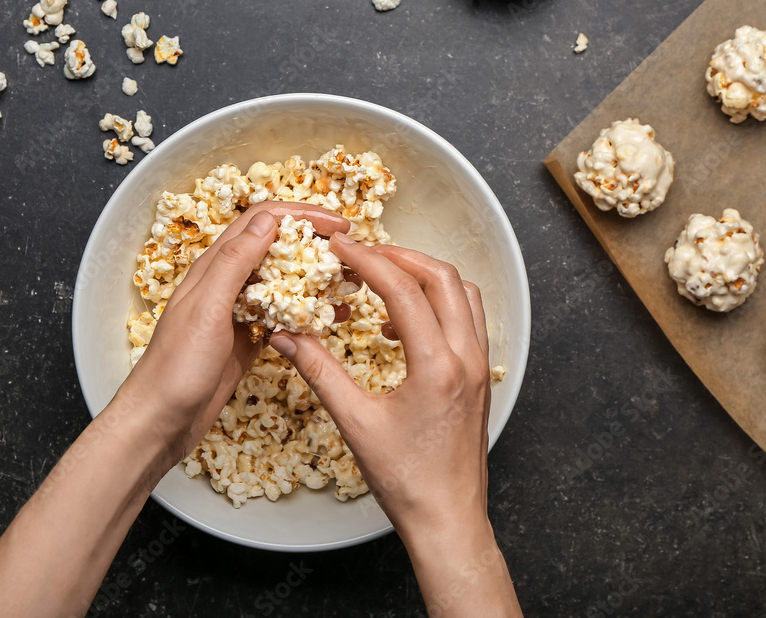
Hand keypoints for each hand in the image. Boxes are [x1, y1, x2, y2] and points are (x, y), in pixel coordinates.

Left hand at [117, 202, 349, 465]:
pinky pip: (283, 318)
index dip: (302, 216)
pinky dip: (307, 313)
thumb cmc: (175, 367)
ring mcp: (238, 313)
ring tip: (349, 286)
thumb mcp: (207, 307)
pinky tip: (328, 320)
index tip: (339, 225)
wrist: (159, 422)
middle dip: (315, 245)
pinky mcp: (248, 341)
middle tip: (353, 255)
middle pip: (277, 248)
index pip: (262, 222)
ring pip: (283, 283)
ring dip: (315, 279)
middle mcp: (227, 284)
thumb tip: (268, 221)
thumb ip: (234, 262)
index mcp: (214, 267)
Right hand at [268, 234, 520, 615]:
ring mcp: (479, 367)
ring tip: (384, 281)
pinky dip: (438, 305)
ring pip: (462, 294)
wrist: (446, 518)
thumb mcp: (354, 422)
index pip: (403, 290)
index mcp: (437, 366)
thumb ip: (319, 371)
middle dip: (400, 258)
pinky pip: (467, 320)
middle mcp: (467, 358)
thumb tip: (286, 336)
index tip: (341, 248)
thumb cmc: (405, 480)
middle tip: (362, 255)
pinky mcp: (479, 378)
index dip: (368, 261)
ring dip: (424, 277)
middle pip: (442, 278)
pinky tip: (403, 325)